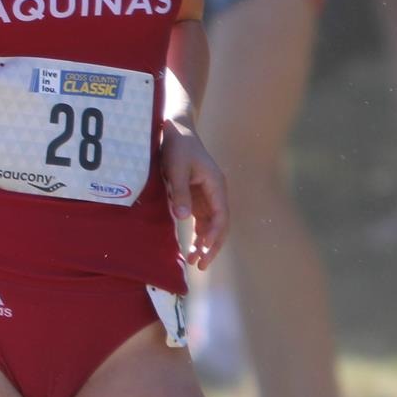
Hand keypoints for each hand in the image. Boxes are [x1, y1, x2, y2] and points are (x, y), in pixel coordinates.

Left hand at [161, 118, 226, 269]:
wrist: (175, 131)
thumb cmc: (177, 147)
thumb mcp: (176, 168)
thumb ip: (179, 192)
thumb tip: (182, 217)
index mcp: (216, 185)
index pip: (220, 217)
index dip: (214, 236)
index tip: (204, 251)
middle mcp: (215, 192)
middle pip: (219, 225)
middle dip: (212, 246)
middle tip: (200, 265)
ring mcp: (207, 195)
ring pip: (210, 225)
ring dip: (204, 243)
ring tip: (194, 261)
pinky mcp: (196, 196)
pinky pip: (200, 220)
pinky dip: (197, 233)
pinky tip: (190, 247)